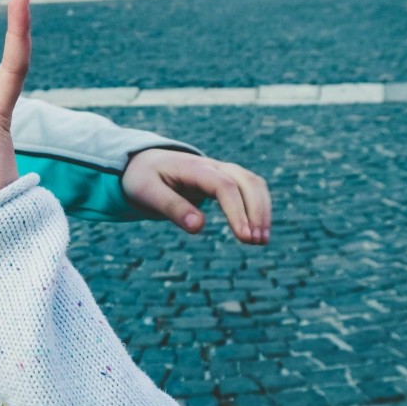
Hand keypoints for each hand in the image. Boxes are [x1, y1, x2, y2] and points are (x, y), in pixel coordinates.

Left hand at [122, 149, 270, 244]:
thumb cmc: (143, 179)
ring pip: (254, 183)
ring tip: (262, 241)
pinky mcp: (225, 179)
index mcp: (193, 167)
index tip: (244, 237)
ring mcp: (222, 170)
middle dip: (256, 212)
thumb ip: (173, 208)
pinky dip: (259, 207)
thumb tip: (198, 227)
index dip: (236, 211)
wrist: (144, 163)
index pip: (224, 186)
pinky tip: (258, 230)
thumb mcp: (148, 193)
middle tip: (256, 242)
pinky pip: (251, 188)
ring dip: (262, 210)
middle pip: (247, 182)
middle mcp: (213, 166)